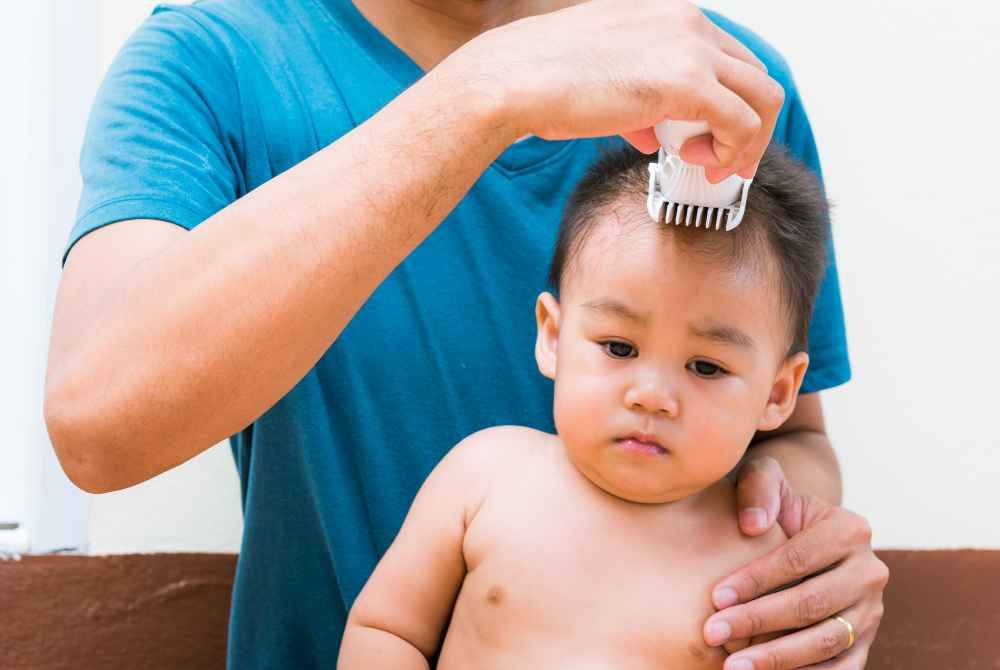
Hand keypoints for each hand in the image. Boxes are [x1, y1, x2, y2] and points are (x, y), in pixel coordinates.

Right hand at [452, 0, 782, 180]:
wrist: (512, 80)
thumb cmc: (541, 78)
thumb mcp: (602, 78)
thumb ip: (639, 100)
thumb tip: (654, 132)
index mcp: (669, 16)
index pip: (729, 58)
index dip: (729, 104)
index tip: (712, 139)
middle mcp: (688, 22)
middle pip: (756, 75)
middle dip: (749, 126)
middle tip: (723, 162)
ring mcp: (691, 49)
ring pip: (764, 97)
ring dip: (748, 141)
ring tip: (715, 167)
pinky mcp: (686, 82)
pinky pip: (741, 123)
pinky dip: (732, 151)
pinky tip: (699, 163)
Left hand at [704, 456, 888, 668]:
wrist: (798, 534)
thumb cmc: (773, 507)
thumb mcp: (765, 480)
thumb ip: (759, 487)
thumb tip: (753, 525)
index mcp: (850, 529)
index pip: (798, 560)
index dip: (756, 580)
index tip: (716, 597)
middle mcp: (869, 572)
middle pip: (811, 604)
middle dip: (758, 621)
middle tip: (712, 633)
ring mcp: (871, 611)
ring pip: (825, 642)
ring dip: (777, 659)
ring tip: (732, 666)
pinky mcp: (865, 642)